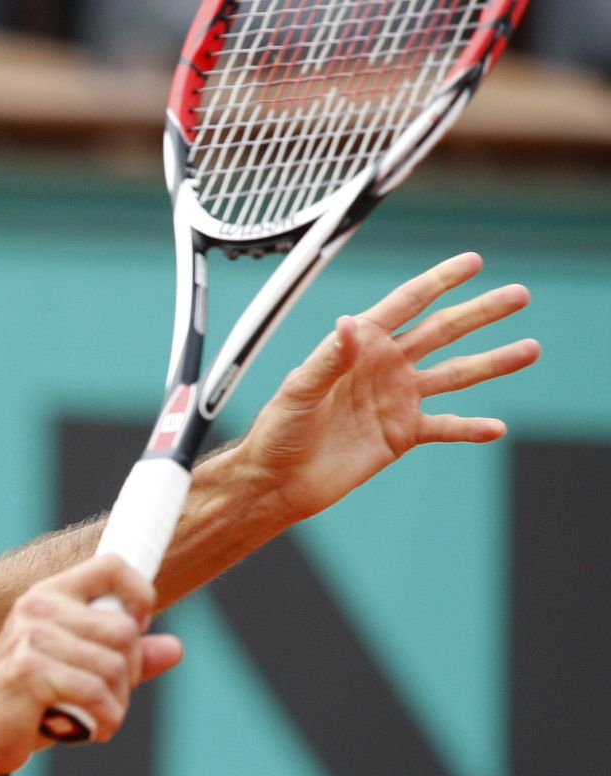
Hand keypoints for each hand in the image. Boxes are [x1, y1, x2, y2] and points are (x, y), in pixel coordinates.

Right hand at [0, 556, 182, 775]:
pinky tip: (91, 731)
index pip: (113, 566)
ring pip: (114, 666)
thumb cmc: (32, 698)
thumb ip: (125, 656)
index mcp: (51, 593)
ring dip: (117, 704)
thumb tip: (176, 648)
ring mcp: (31, 636)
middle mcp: (39, 606)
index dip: (141, 595)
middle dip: (129, 673)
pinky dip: (105, 719)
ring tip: (98, 717)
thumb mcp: (81, 670)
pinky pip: (95, 692)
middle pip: (124, 630)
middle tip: (109, 697)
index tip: (136, 630)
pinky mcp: (29, 670)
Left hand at [236, 252, 538, 524]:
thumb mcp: (300, 390)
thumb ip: (328, 358)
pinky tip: (496, 426)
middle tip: (520, 294)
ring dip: (493, 362)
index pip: (406, 304)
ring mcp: (397, 399)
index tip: (473, 261)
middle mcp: (384, 366)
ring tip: (530, 347)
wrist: (278, 481)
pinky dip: (471, 427)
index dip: (440, 281)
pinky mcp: (402, 434)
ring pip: (455, 374)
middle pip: (442, 331)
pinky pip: (445, 427)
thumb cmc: (278, 431)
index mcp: (359, 346)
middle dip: (480, 312)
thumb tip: (349, 323)